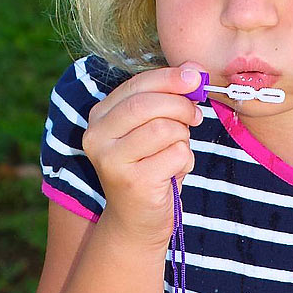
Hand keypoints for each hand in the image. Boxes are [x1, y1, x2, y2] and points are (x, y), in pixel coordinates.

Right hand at [82, 63, 203, 251]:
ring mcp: (111, 160)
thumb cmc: (150, 169)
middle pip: (150, 104)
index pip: (137, 84)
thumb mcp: (152, 129)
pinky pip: (177, 154)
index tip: (195, 77)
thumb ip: (166, 99)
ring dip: (182, 139)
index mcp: (99, 117)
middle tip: (195, 117)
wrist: (137, 222)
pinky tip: (174, 173)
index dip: (170, 77)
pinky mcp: (133, 182)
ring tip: (176, 152)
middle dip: (181, 106)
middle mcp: (97, 137)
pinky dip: (185, 162)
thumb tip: (195, 70)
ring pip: (166, 129)